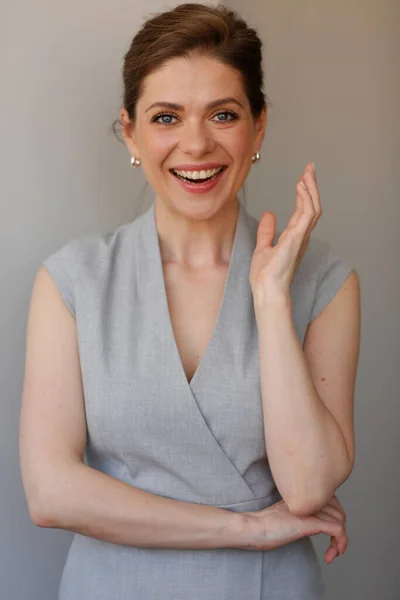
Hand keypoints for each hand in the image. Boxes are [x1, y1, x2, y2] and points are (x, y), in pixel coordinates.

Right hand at [240, 494, 347, 563]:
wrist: (255, 527)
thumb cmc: (266, 525)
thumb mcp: (287, 514)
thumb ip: (300, 512)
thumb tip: (311, 521)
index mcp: (303, 496)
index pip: (329, 500)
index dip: (334, 517)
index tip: (330, 535)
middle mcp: (309, 499)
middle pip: (337, 509)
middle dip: (340, 528)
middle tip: (335, 547)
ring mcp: (310, 510)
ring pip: (340, 519)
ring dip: (341, 540)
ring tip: (334, 553)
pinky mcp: (310, 522)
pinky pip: (336, 529)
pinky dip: (340, 542)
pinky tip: (332, 554)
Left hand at [249, 163, 321, 303]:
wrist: (266, 290)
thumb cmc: (265, 276)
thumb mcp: (263, 248)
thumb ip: (267, 232)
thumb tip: (270, 214)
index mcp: (294, 238)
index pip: (303, 211)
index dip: (304, 194)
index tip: (302, 178)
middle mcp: (301, 236)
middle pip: (312, 206)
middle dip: (312, 186)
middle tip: (310, 168)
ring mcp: (301, 237)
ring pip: (313, 207)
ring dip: (311, 189)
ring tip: (307, 172)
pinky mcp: (297, 239)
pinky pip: (307, 214)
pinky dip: (306, 199)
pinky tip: (301, 186)